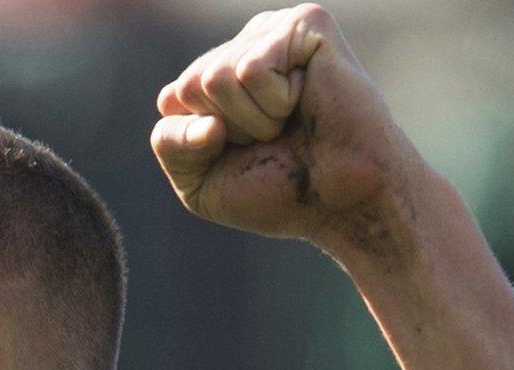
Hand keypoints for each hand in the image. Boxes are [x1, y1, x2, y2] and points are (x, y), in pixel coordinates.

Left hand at [151, 4, 428, 253]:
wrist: (343, 202)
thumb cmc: (279, 191)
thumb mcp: (200, 180)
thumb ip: (170, 143)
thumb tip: (187, 104)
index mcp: (219, 74)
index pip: (172, 99)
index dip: (201, 144)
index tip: (245, 154)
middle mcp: (245, 45)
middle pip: (191, 85)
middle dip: (231, 129)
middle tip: (276, 138)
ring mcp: (276, 30)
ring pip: (216, 77)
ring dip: (255, 119)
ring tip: (293, 121)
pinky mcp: (306, 23)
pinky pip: (250, 68)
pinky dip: (276, 102)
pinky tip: (308, 101)